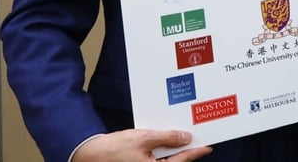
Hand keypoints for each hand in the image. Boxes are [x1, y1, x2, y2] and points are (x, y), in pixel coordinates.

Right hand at [72, 129, 211, 161]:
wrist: (89, 154)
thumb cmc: (114, 149)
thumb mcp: (144, 138)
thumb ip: (167, 138)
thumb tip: (186, 138)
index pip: (181, 161)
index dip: (195, 152)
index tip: (207, 147)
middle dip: (185, 151)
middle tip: (197, 140)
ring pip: (166, 161)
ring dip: (173, 151)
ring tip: (183, 138)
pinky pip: (156, 161)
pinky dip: (162, 152)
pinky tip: (165, 142)